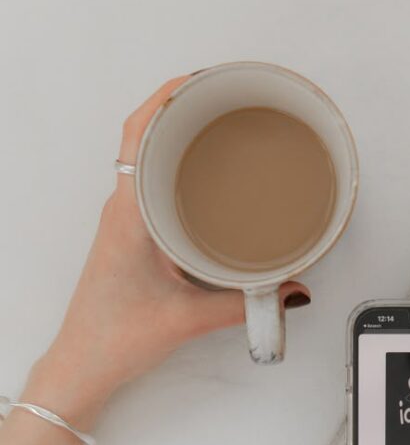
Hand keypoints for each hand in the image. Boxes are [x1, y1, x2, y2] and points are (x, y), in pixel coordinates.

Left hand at [27, 75, 309, 426]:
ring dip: (177, 136)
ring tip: (218, 125)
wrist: (83, 366)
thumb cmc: (114, 338)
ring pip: (146, 158)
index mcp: (129, 213)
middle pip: (144, 134)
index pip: (137, 131)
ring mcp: (124, 220)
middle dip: (182, 106)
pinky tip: (203, 178)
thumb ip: (246, 305)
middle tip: (222, 95)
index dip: (167, 94)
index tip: (202, 78)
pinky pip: (151, 184)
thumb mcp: (187, 319)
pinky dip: (175, 167)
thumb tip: (291, 289)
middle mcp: (122, 208)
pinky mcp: (130, 235)